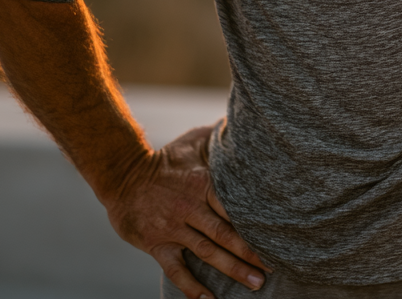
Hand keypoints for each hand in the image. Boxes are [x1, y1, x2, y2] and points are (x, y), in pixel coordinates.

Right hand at [103, 124, 271, 297]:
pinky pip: (176, 270)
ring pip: (208, 253)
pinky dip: (192, 287)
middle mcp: (191, 208)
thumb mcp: (192, 141)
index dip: (257, 220)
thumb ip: (217, 134)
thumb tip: (239, 120)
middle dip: (251, 252)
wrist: (122, 176)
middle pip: (227, 234)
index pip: (235, 205)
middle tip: (273, 267)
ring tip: (255, 283)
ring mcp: (174, 228)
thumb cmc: (164, 159)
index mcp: (203, 183)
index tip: (279, 233)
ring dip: (232, 270)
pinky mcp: (157, 244)